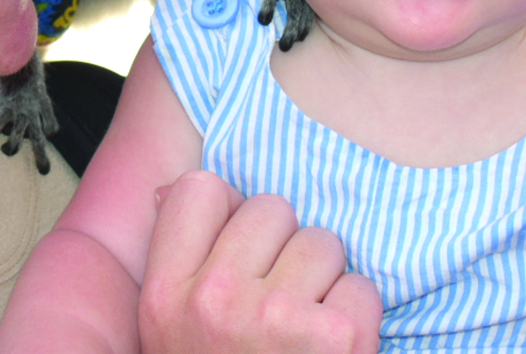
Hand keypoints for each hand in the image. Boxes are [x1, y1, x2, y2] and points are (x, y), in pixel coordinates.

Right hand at [138, 171, 380, 353]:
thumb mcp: (170, 332)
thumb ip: (175, 260)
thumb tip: (172, 189)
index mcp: (164, 294)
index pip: (201, 190)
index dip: (230, 215)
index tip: (240, 254)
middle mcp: (212, 298)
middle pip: (270, 208)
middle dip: (284, 250)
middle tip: (277, 304)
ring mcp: (273, 316)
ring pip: (322, 242)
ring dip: (326, 283)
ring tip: (305, 331)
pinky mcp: (334, 339)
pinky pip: (361, 287)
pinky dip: (359, 319)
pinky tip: (334, 353)